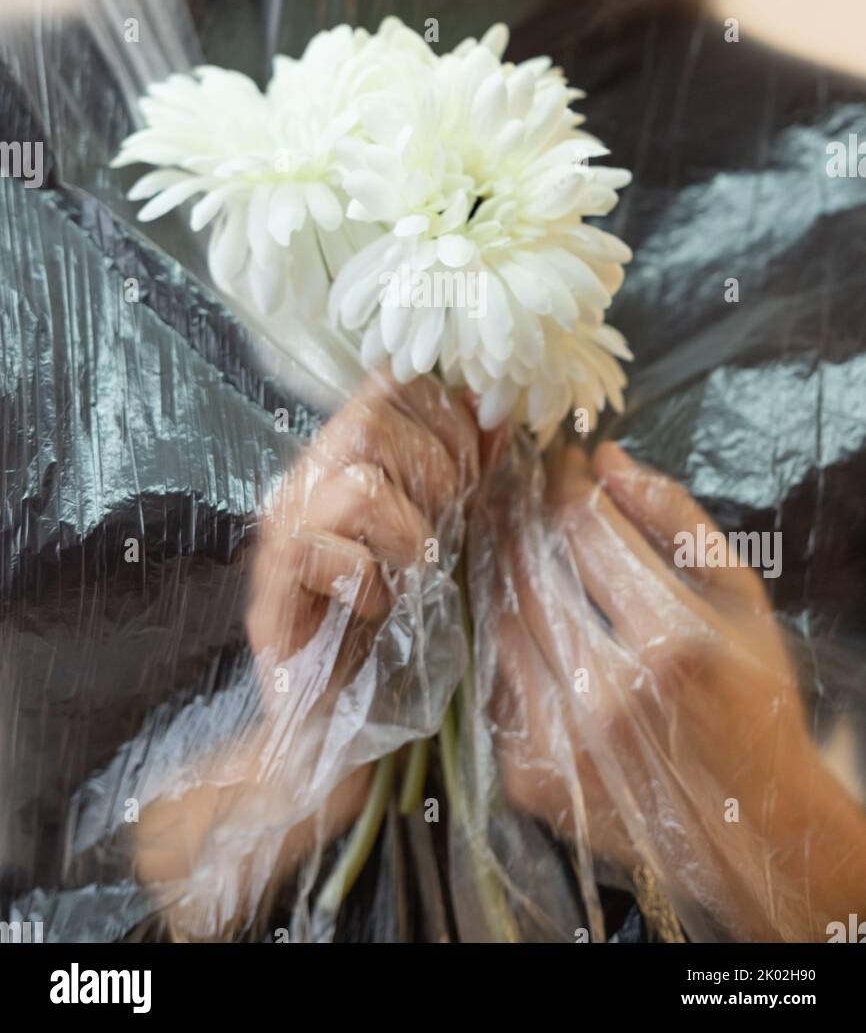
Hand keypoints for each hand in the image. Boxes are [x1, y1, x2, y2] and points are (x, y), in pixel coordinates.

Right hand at [136, 369, 478, 940]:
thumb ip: (466, 469)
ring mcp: (286, 531)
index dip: (447, 413)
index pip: (391, 385)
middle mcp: (309, 479)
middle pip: (372, 421)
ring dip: (408, 531)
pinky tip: (377, 605)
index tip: (479, 462)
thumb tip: (498, 409)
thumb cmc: (398, 617)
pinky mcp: (272, 588)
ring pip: (356, 486)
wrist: (338, 716)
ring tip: (417, 570)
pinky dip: (364, 578)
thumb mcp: (445, 530)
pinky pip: (318, 551)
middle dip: (435, 470)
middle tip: (449, 522)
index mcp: (349, 454)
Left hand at [493, 441, 865, 940]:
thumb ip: (673, 519)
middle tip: (517, 480)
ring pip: (500, 618)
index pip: (582, 527)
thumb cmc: (751, 697)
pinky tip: (519, 611)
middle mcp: (606, 693)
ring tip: (510, 533)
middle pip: (527, 567)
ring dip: (500, 566)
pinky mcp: (528, 775)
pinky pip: (497, 677)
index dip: (563, 480)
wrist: (750, 826)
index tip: (561, 460)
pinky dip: (505, 637)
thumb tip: (604, 457)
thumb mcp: (739, 597)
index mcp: (670, 641)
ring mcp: (559, 741)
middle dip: (518, 510)